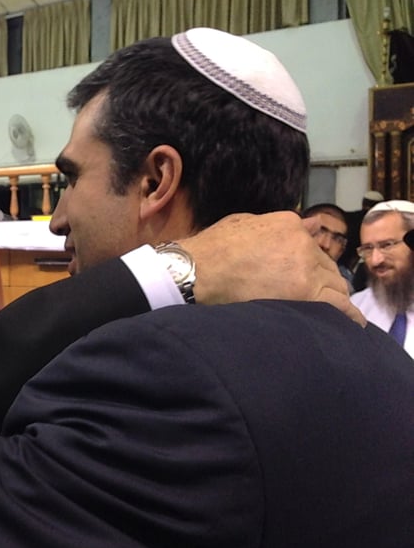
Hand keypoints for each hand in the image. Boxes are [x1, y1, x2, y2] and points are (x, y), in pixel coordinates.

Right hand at [179, 212, 365, 326]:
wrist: (196, 271)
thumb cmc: (209, 250)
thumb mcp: (241, 224)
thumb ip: (270, 227)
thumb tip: (294, 231)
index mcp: (288, 224)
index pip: (312, 248)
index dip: (309, 265)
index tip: (306, 279)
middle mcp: (302, 242)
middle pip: (326, 267)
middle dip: (323, 283)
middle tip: (319, 301)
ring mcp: (305, 267)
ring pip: (334, 286)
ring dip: (333, 299)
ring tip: (335, 315)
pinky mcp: (305, 292)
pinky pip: (337, 305)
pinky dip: (346, 315)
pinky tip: (351, 324)